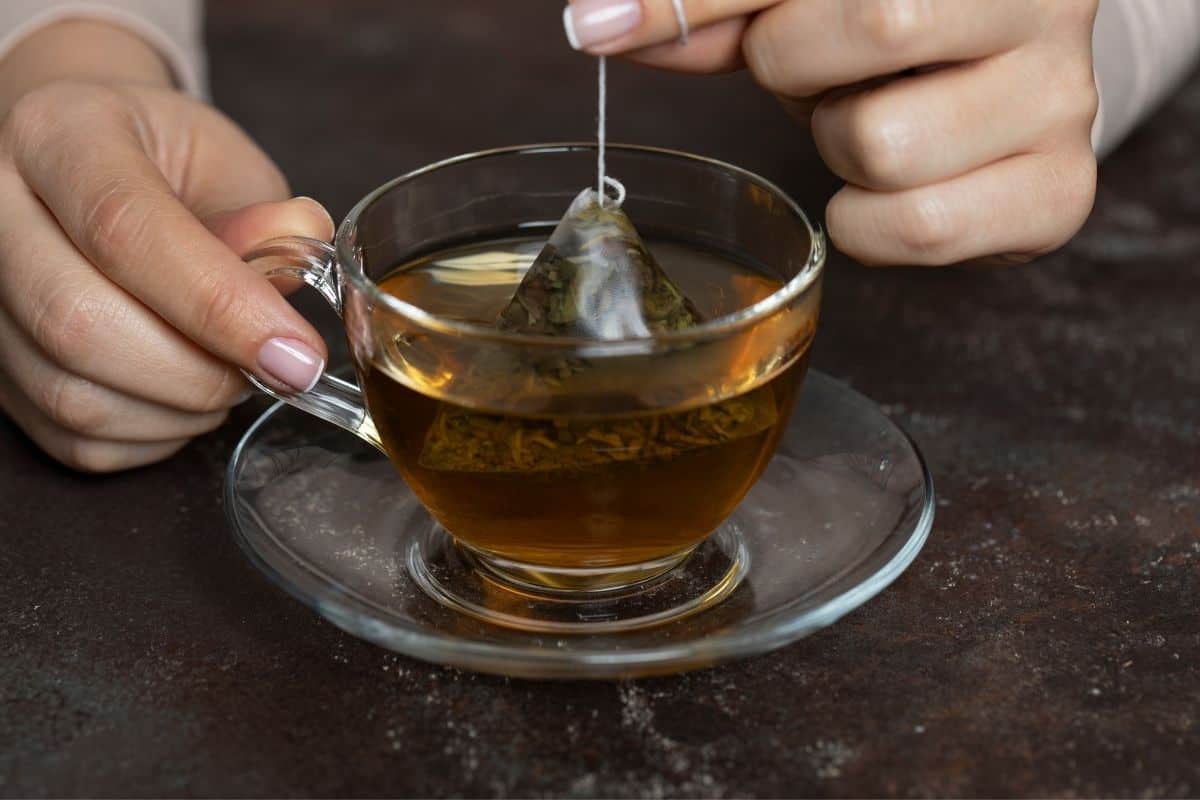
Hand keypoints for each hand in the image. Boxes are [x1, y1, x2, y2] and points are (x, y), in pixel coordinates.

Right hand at [0, 23, 332, 471]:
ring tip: (230, 374)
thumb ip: (263, 216)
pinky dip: (154, 434)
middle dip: (201, 371)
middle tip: (272, 369)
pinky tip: (185, 394)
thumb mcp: (225, 163)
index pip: (124, 231)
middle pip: (80, 324)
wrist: (87, 170)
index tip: (298, 356)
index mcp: (57, 133)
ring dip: (181, 409)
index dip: (221, 307)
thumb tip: (299, 244)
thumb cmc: (163, 165)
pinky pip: (74, 437)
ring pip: (74, 395)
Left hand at [564, 0, 1099, 265]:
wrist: (1005, 78)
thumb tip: (598, 21)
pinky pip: (917, 226)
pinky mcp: (1060, 193)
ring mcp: (1063, 97)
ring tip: (867, 119)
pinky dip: (869, 221)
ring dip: (838, 144)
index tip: (600, 25)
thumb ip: (717, 5)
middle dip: (798, 60)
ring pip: (884, 140)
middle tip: (815, 66)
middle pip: (877, 23)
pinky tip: (889, 187)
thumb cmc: (894, 27)